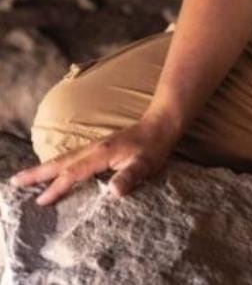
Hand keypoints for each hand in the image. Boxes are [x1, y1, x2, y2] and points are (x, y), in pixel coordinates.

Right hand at [10, 113, 178, 205]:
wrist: (161, 124)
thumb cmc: (154, 146)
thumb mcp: (145, 164)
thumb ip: (129, 177)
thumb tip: (113, 192)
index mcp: (101, 154)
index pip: (74, 173)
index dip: (57, 187)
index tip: (41, 202)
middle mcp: (94, 148)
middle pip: (61, 162)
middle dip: (38, 173)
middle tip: (15, 181)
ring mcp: (95, 146)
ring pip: (64, 158)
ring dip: (44, 168)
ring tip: (26, 178)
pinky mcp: (99, 147)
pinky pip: (72, 157)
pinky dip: (58, 165)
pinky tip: (55, 170)